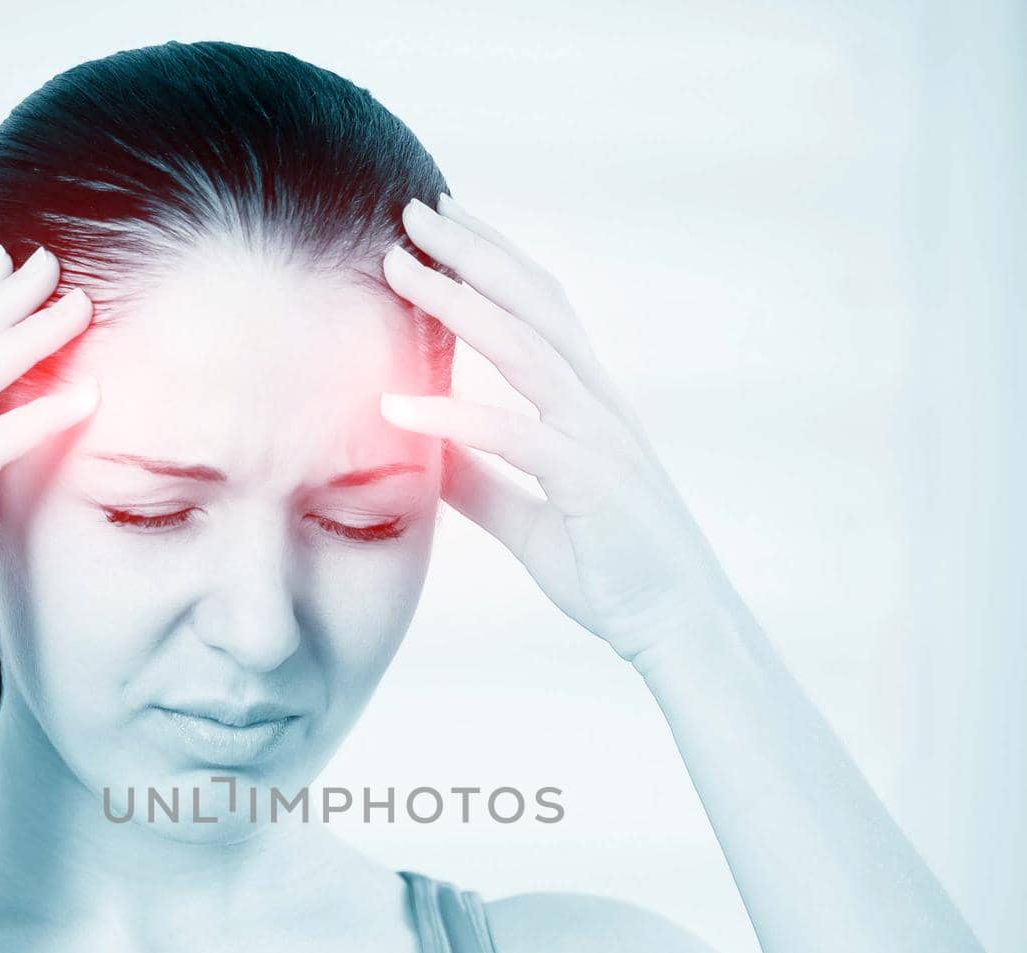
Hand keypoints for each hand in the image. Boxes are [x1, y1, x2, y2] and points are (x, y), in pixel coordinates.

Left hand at [380, 194, 738, 664]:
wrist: (676, 628)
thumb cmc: (614, 573)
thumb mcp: (531, 522)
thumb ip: (483, 482)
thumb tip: (428, 454)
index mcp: (587, 406)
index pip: (538, 310)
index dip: (490, 261)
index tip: (438, 224)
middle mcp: (597, 404)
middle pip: (533, 301)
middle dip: (471, 249)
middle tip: (410, 205)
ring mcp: (599, 436)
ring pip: (525, 345)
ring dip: (457, 300)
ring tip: (398, 265)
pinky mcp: (590, 481)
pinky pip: (513, 434)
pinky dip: (452, 411)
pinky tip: (394, 400)